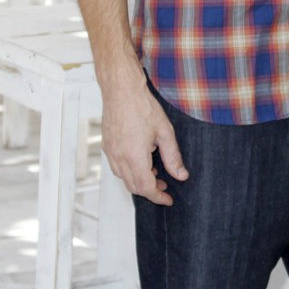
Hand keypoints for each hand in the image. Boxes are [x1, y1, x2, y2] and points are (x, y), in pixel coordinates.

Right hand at [101, 84, 187, 205]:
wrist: (121, 89)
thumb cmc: (142, 106)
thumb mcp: (165, 132)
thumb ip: (173, 157)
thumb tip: (181, 175)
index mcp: (134, 156)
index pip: (146, 187)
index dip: (158, 197)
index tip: (168, 199)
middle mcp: (119, 157)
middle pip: (133, 187)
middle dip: (149, 190)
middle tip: (164, 185)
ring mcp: (110, 152)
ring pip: (123, 178)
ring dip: (139, 181)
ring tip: (154, 171)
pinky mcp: (107, 145)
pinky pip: (117, 167)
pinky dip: (129, 171)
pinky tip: (141, 161)